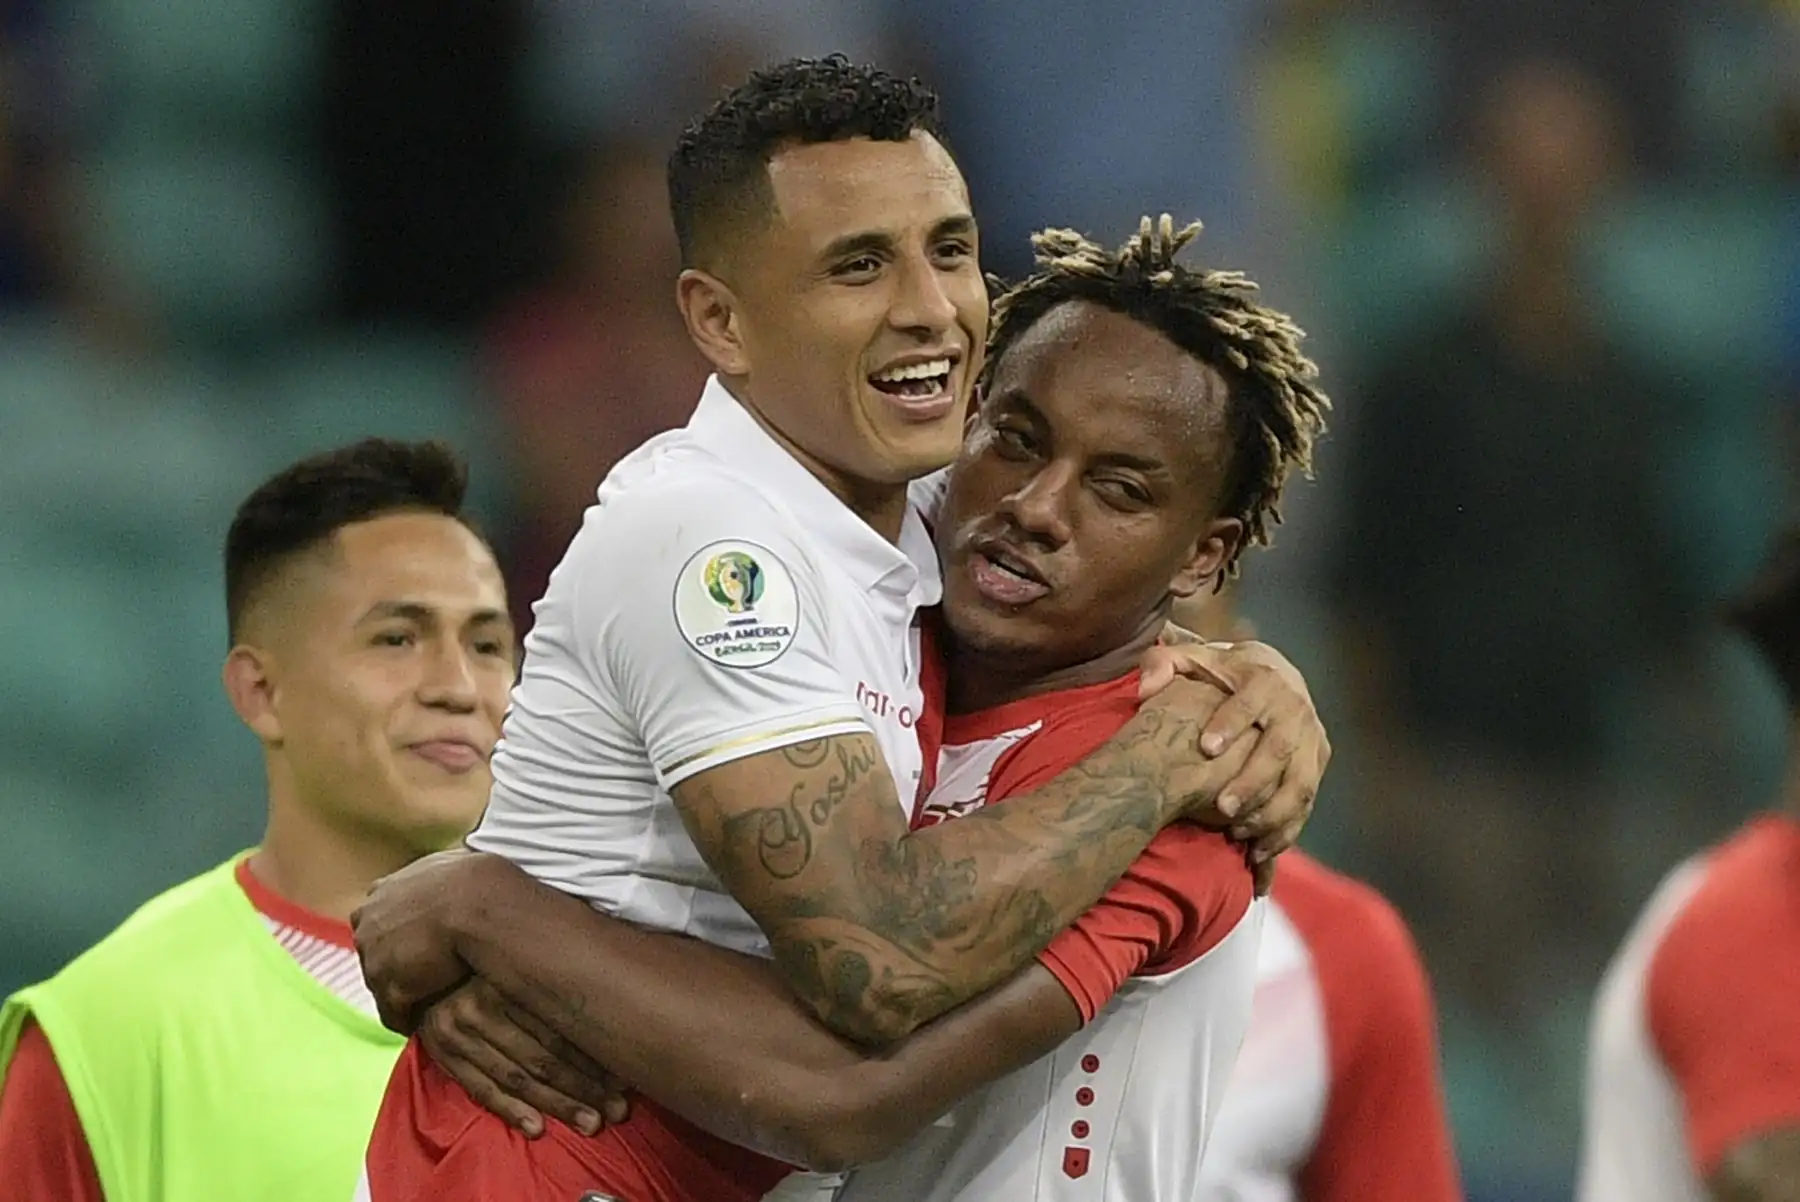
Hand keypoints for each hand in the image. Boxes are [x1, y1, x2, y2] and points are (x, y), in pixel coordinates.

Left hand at [352, 847, 484, 1034]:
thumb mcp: (449, 864)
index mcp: (382, 892)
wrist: (474, 904)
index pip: (380, 922)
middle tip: (431, 977)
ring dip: (407, 994)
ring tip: (436, 1001)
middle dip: (398, 966)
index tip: (424, 947)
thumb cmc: (473, 880)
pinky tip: (434, 1017)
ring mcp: (373, 956)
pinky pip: (396, 1013)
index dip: (402, 937)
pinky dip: (412, 1017)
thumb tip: (451, 867)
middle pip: (377, 954)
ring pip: (385, 985)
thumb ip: (436, 875)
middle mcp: (368, 922)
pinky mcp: (388, 987)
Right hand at [418, 977, 630, 1139]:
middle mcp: (482, 1008)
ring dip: (557, 1104)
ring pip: (518, 1078)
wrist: (427, 975)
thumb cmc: (488, 975)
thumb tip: (613, 1009)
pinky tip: (537, 1128)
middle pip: (542, 1056)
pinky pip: (482, 1090)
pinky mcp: (445, 1058)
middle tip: (617, 1109)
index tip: (624, 1078)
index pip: (558, 1028)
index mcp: (507, 982)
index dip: (594, 1057)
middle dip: (584, 1086)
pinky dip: (510, 1111)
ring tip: (590, 1122)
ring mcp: (461, 1036)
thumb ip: (551, 988)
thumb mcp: (515, 970)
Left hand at [1138, 636, 1329, 864]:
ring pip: (1299, 782)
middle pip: (1278, 749)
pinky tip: (1259, 851)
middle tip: (1222, 808)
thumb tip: (1146, 689)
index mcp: (1264, 680)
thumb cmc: (1221, 673)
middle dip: (1252, 781)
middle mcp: (1294, 709)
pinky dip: (1286, 829)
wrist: (1274, 674)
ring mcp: (1311, 739)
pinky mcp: (1317, 763)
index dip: (1230, 723)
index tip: (1206, 747)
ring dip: (1272, 813)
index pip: (1249, 702)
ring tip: (1237, 835)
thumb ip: (1163, 666)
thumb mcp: (1192, 659)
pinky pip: (1306, 802)